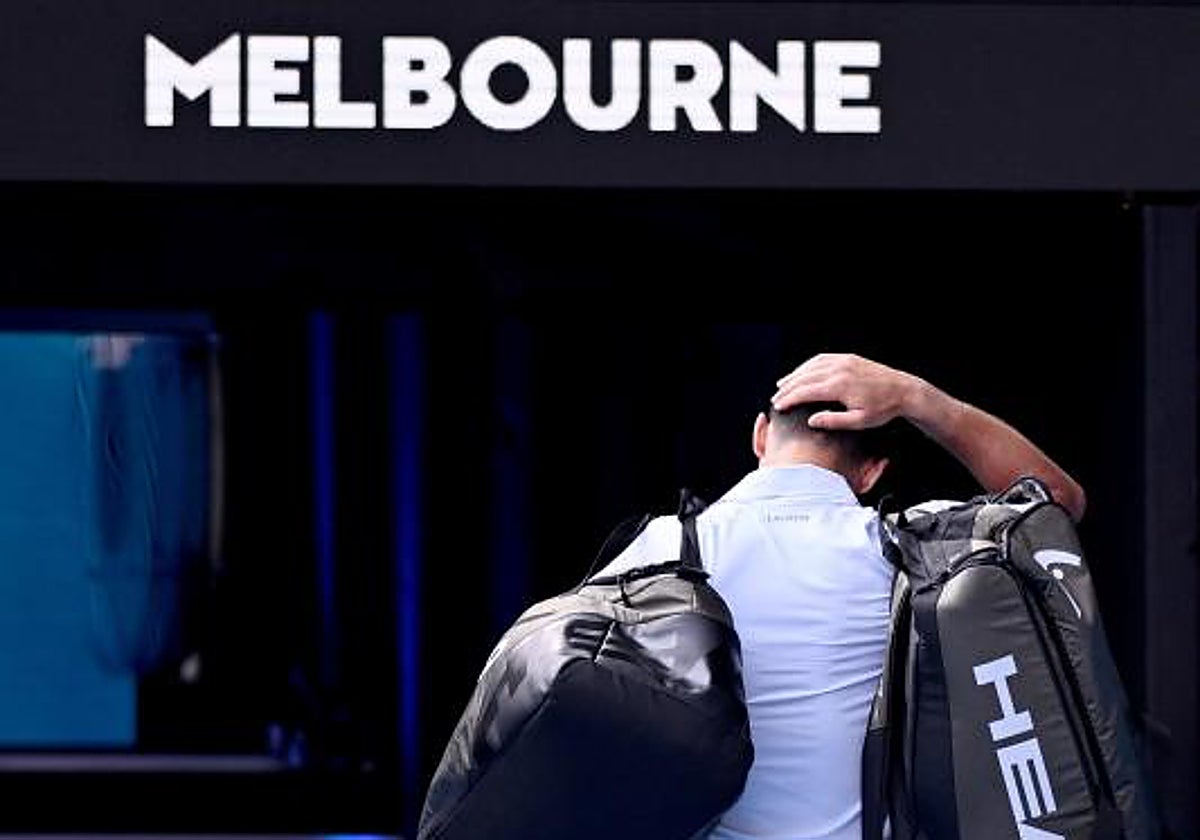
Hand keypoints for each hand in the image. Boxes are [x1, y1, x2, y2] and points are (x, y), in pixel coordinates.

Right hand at [770, 353, 921, 430]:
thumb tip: (811, 421)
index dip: (788, 399)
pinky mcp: (849, 358)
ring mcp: (844, 361)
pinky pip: (822, 358)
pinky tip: (802, 372)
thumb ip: (833, 421)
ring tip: (782, 385)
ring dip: (794, 375)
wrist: (903, 391)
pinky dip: (807, 365)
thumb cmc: (883, 409)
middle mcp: (839, 370)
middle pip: (804, 378)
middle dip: (787, 388)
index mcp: (840, 386)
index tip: (778, 406)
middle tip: (775, 398)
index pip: (805, 392)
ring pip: (810, 366)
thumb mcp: (859, 421)